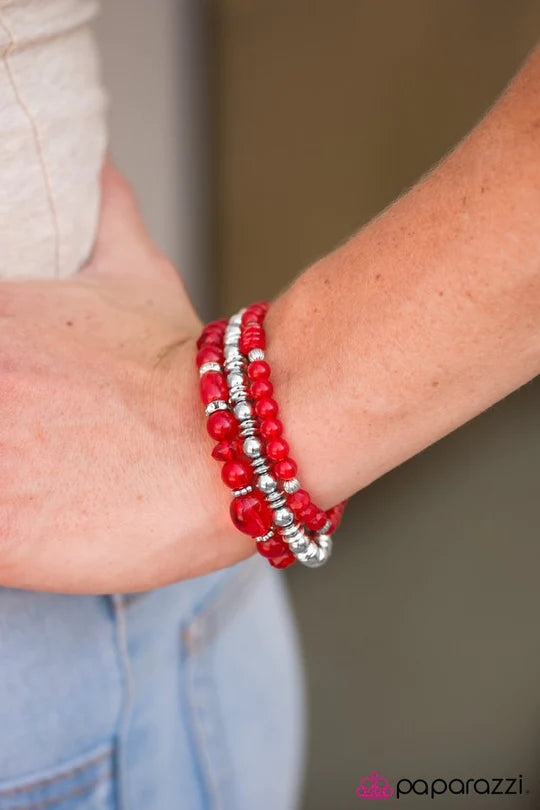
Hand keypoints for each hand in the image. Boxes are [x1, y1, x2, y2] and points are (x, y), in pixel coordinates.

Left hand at [0, 163, 252, 592]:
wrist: (238, 444)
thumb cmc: (182, 367)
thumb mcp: (137, 273)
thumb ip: (102, 211)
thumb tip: (96, 163)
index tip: (13, 387)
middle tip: (26, 423)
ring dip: (0, 468)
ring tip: (31, 466)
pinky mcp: (2, 543)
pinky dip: (2, 544)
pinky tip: (30, 520)